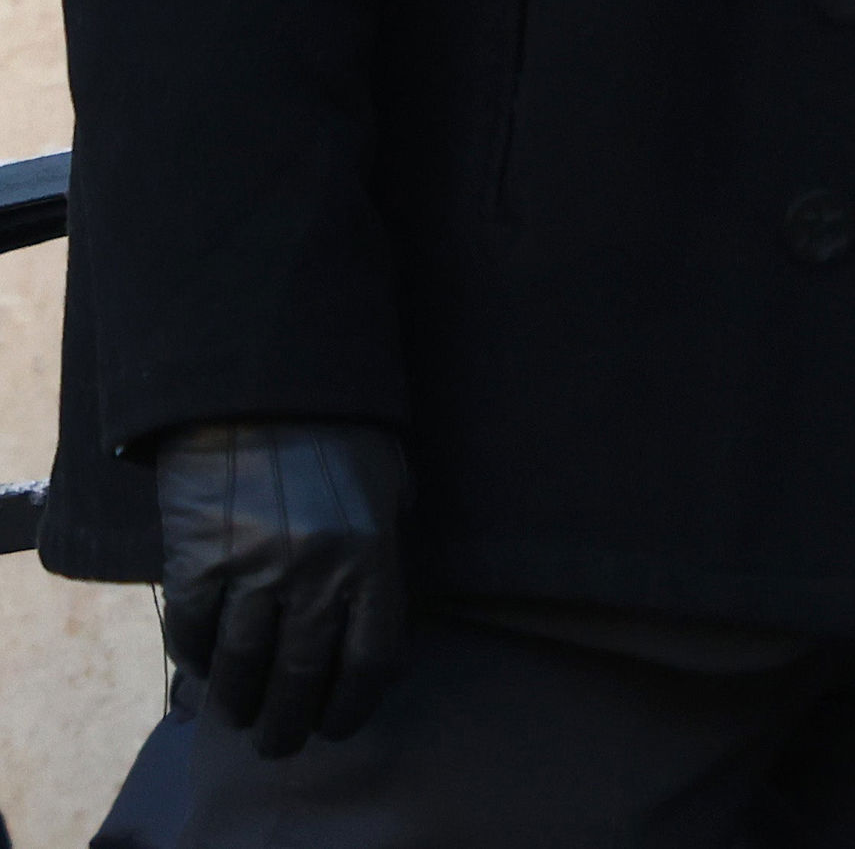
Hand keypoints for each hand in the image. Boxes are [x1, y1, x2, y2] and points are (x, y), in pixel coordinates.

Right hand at [156, 419, 413, 755]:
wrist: (262, 386)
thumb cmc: (337, 434)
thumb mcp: (388, 487)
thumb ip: (386, 545)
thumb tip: (373, 609)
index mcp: (374, 556)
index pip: (371, 659)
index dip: (353, 705)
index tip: (336, 726)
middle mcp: (318, 571)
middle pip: (303, 675)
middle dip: (290, 722)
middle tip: (278, 742)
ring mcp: (255, 567)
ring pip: (243, 664)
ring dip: (239, 702)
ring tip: (238, 718)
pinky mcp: (198, 557)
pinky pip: (193, 629)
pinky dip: (196, 658)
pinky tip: (202, 669)